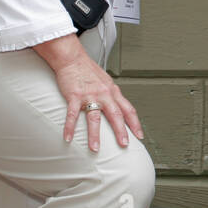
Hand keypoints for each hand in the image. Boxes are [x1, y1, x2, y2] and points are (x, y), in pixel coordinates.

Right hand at [32, 35, 143, 152]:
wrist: (72, 58)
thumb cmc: (88, 70)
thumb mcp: (106, 82)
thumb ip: (112, 95)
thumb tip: (118, 107)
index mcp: (113, 92)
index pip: (128, 109)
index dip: (135, 123)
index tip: (139, 135)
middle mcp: (104, 94)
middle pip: (116, 115)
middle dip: (121, 132)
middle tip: (124, 145)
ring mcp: (89, 96)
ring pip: (94, 118)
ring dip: (95, 135)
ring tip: (95, 149)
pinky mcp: (74, 96)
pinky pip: (72, 114)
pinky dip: (70, 127)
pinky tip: (67, 137)